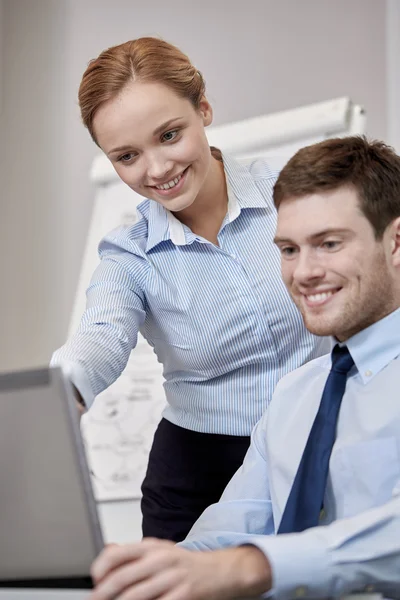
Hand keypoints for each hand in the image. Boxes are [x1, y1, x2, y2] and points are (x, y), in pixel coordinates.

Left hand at [88, 538, 271, 599]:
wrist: (220, 571)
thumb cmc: (185, 564)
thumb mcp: (159, 551)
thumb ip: (133, 554)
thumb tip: (106, 554)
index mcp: (152, 547)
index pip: (118, 553)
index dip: (101, 568)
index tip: (94, 580)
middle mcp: (161, 560)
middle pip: (123, 578)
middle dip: (104, 594)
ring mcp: (172, 578)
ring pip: (136, 596)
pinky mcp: (183, 595)